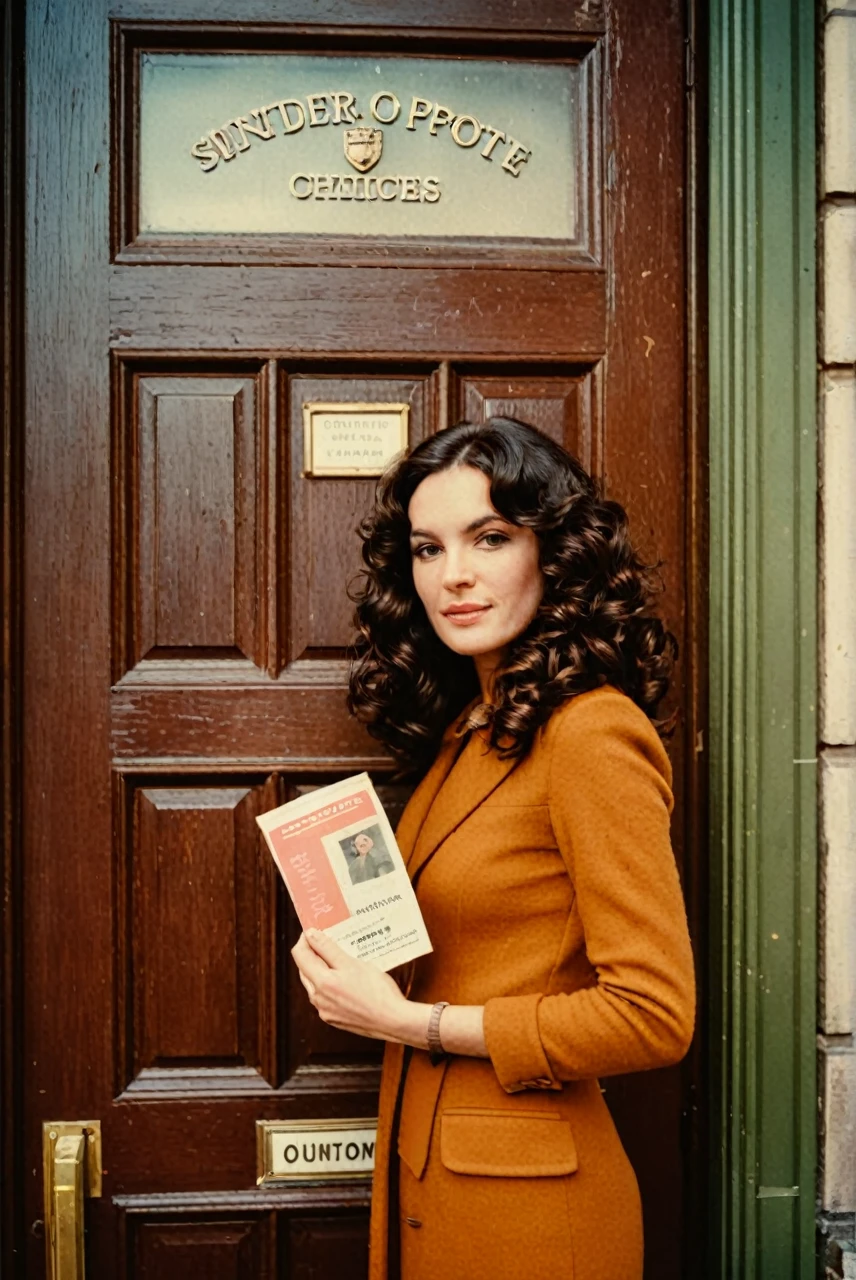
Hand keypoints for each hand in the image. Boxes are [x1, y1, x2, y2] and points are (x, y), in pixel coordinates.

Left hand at [291, 929, 420, 1042]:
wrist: (393, 1021)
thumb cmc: (377, 992)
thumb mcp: (352, 964)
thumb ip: (328, 949)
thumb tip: (310, 935)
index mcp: (321, 983)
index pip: (300, 956)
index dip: (304, 940)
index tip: (313, 930)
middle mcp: (318, 999)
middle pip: (305, 970)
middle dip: (313, 954)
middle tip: (328, 941)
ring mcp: (325, 1011)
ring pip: (314, 984)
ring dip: (321, 969)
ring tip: (339, 958)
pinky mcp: (334, 1018)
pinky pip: (325, 996)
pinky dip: (329, 984)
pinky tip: (345, 978)